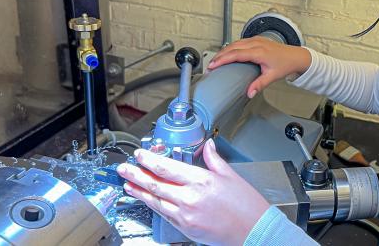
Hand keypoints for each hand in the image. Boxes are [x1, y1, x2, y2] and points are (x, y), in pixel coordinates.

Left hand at [117, 139, 270, 245]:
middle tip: (124, 168)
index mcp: (202, 180)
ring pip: (156, 200)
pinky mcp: (186, 227)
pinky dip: (152, 205)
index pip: (167, 167)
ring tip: (128, 184)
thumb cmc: (246, 206)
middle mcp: (191, 197)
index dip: (149, 160)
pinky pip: (164, 213)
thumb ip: (214, 160)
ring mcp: (186, 214)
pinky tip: (146, 199)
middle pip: (156, 183)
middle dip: (136, 174)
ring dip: (139, 191)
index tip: (140, 154)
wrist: (254, 231)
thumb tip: (209, 146)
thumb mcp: (231, 176)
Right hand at [207, 36, 310, 97]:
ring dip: (224, 51)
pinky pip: (240, 42)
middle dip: (220, 55)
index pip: (236, 54)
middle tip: (210, 65)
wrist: (295, 56)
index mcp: (259, 52)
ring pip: (235, 43)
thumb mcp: (272, 76)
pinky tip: (227, 53)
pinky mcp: (256, 39)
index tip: (213, 65)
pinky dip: (231, 47)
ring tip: (216, 60)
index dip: (223, 60)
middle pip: (232, 47)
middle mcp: (256, 43)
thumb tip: (249, 93)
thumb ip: (259, 84)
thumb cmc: (285, 64)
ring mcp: (256, 40)